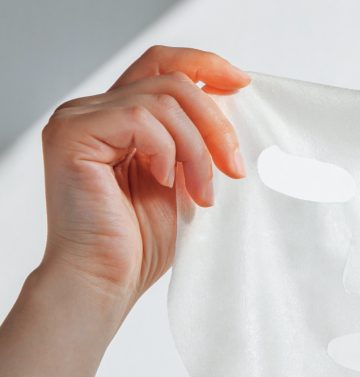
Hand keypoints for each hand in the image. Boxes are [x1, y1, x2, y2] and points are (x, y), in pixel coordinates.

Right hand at [39, 45, 249, 306]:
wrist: (108, 282)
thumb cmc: (142, 243)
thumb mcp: (187, 180)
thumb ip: (197, 141)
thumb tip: (232, 105)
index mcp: (122, 119)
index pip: (162, 65)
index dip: (204, 66)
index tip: (242, 83)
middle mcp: (96, 111)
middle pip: (170, 79)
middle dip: (215, 122)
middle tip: (234, 167)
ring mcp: (80, 119)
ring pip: (163, 101)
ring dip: (197, 150)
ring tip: (202, 194)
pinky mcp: (72, 134)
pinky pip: (139, 119)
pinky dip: (167, 152)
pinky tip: (166, 185)